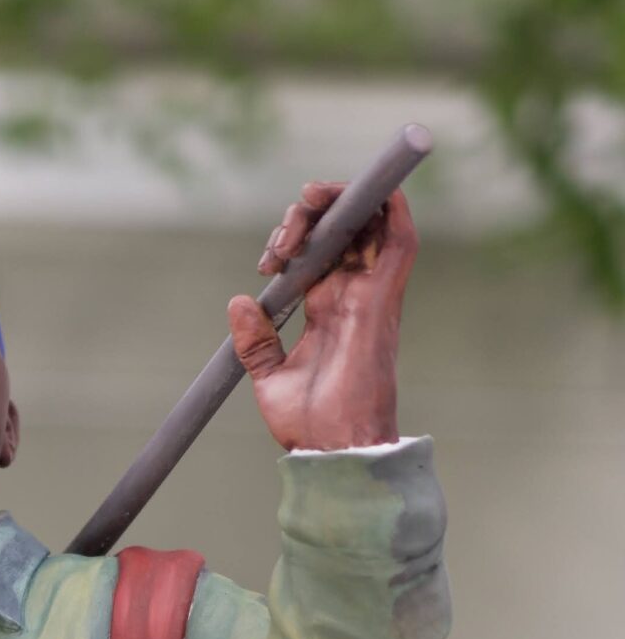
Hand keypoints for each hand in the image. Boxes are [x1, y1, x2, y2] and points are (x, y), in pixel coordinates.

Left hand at [230, 181, 414, 452]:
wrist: (330, 447)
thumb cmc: (307, 422)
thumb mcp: (267, 376)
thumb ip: (255, 340)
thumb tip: (238, 303)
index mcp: (327, 307)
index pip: (321, 249)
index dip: (298, 232)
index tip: (268, 258)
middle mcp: (352, 293)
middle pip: (341, 227)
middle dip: (307, 214)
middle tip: (276, 244)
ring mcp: (371, 292)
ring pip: (368, 222)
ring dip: (339, 200)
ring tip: (304, 204)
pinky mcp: (384, 298)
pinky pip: (400, 240)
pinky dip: (389, 206)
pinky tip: (362, 191)